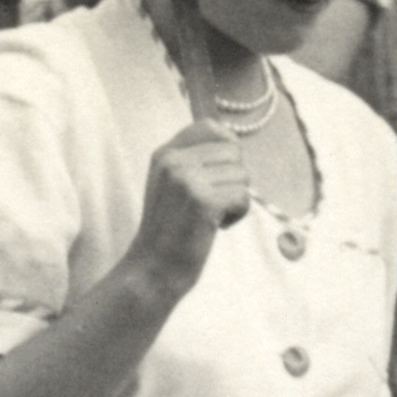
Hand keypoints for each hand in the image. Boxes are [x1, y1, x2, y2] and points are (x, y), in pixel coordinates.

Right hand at [128, 121, 251, 300]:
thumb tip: (234, 142)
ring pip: (243, 174)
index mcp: (165, 153)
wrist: (152, 269)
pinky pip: (243, 196)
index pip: (211, 127)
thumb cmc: (169, 231)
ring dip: (236, 199)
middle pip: (234, 151)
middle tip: (212, 203)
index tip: (219, 175)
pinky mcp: (202, 201)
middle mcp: (173, 160)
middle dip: (233, 179)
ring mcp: (186, 179)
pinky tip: (217, 227)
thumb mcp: (171, 185)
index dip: (227, 148)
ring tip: (211, 216)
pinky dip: (238, 215)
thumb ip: (194, 161)